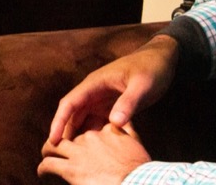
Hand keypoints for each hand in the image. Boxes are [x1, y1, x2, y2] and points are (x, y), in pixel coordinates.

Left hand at [39, 122, 149, 183]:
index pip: (91, 127)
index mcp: (107, 132)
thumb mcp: (137, 144)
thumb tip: (124, 120)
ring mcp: (78, 153)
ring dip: (47, 151)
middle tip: (56, 148)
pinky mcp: (70, 169)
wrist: (138, 184)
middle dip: (62, 142)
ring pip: (52, 146)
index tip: (82, 140)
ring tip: (45, 156)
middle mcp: (90, 138)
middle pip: (70, 135)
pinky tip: (42, 172)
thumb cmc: (141, 170)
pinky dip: (43, 168)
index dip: (85, 134)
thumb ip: (129, 130)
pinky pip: (49, 164)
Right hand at [47, 35, 178, 144]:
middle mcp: (94, 92)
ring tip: (77, 155)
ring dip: (80, 134)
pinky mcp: (113, 105)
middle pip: (73, 114)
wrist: (162, 59)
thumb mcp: (142, 86)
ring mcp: (103, 99)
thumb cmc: (151, 68)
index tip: (53, 139)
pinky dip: (96, 134)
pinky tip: (98, 149)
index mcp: (94, 84)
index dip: (59, 121)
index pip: (69, 104)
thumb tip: (114, 123)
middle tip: (60, 154)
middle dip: (65, 132)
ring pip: (85, 119)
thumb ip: (128, 103)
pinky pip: (99, 122)